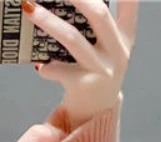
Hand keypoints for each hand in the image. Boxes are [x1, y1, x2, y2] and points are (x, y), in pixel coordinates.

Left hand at [21, 0, 138, 128]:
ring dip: (49, 21)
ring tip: (30, 9)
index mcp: (124, 38)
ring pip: (73, 39)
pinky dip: (48, 68)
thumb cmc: (96, 73)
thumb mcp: (108, 48)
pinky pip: (61, 71)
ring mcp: (101, 69)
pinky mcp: (85, 85)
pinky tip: (39, 67)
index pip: (129, 6)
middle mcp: (116, 52)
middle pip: (98, 14)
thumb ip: (99, 24)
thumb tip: (69, 2)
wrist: (96, 112)